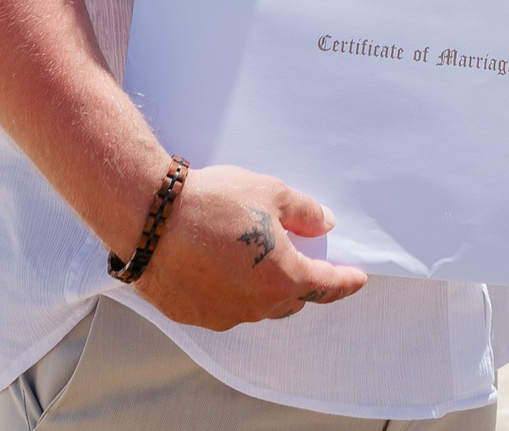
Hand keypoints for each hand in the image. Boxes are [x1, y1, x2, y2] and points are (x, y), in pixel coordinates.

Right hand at [135, 164, 369, 329]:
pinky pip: (222, 307)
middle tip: (296, 255)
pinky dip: (228, 291)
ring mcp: (222, 315)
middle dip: (299, 281)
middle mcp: (256, 306)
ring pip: (255, 306)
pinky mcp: (191, 315)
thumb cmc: (214, 202)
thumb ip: (305, 212)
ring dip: (261, 287)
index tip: (358, 279)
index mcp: (283, 278)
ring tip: (248, 256)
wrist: (150, 216)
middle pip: (290, 300)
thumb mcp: (272, 193)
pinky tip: (216, 267)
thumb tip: (324, 223)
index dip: (345, 282)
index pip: (326, 287)